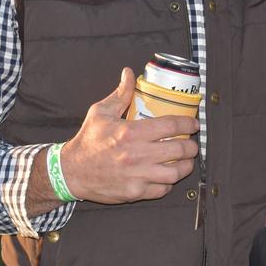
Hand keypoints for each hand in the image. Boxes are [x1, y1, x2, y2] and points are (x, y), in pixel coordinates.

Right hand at [59, 68, 198, 203]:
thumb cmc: (88, 141)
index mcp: (131, 132)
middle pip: (180, 150)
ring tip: (186, 160)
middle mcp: (137, 155)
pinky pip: (162, 190)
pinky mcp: (135, 192)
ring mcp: (138, 176)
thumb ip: (121, 93)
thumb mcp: (101, 112)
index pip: (172, 126)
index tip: (194, 123)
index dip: (188, 123)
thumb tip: (129, 73)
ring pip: (176, 173)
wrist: (71, 172)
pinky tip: (168, 175)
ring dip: (185, 166)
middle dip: (191, 146)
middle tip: (192, 143)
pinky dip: (168, 183)